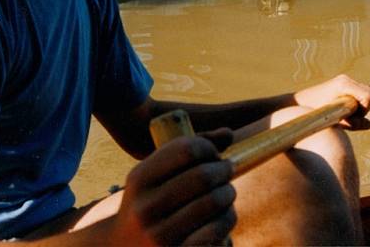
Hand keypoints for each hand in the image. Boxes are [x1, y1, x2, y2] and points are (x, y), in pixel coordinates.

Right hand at [111, 130, 235, 245]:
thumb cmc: (153, 201)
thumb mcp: (157, 174)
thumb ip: (191, 148)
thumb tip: (228, 133)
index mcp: (140, 179)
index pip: (187, 149)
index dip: (208, 148)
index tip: (213, 155)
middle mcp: (145, 208)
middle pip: (204, 176)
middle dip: (224, 169)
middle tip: (227, 171)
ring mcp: (159, 237)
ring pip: (215, 201)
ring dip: (229, 192)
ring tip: (226, 193)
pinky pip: (217, 229)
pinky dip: (227, 218)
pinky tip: (222, 216)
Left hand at [294, 74, 369, 129]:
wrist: (296, 105)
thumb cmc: (313, 114)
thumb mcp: (336, 121)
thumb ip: (354, 123)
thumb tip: (369, 124)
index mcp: (343, 84)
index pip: (368, 95)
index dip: (365, 109)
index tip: (354, 118)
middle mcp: (345, 80)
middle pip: (367, 94)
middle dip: (362, 108)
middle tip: (347, 118)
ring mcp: (342, 81)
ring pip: (362, 95)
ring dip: (356, 107)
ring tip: (341, 115)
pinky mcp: (340, 85)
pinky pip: (355, 95)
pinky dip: (352, 104)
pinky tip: (339, 111)